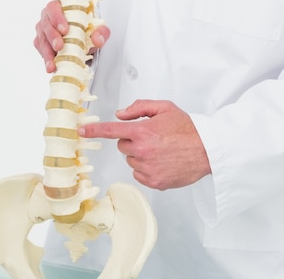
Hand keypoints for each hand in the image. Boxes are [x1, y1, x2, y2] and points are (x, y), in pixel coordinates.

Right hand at [34, 0, 109, 72]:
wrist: (84, 39)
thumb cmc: (87, 28)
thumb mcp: (98, 29)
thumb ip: (101, 32)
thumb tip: (97, 40)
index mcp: (60, 7)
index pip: (54, 8)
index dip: (57, 18)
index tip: (64, 30)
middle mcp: (48, 17)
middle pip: (46, 25)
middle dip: (52, 36)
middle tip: (59, 46)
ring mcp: (43, 29)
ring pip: (41, 39)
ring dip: (47, 52)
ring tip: (52, 64)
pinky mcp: (41, 42)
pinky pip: (41, 49)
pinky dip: (46, 58)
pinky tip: (51, 66)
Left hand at [78, 100, 211, 189]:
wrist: (209, 150)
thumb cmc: (188, 129)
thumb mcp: (164, 108)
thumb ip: (139, 108)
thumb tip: (119, 114)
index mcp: (142, 131)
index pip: (111, 130)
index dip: (94, 131)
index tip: (81, 131)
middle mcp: (142, 150)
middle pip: (121, 145)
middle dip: (132, 141)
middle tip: (151, 138)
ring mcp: (148, 168)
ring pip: (130, 160)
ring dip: (139, 155)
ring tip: (160, 150)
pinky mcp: (154, 181)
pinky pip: (139, 173)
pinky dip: (146, 168)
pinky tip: (161, 161)